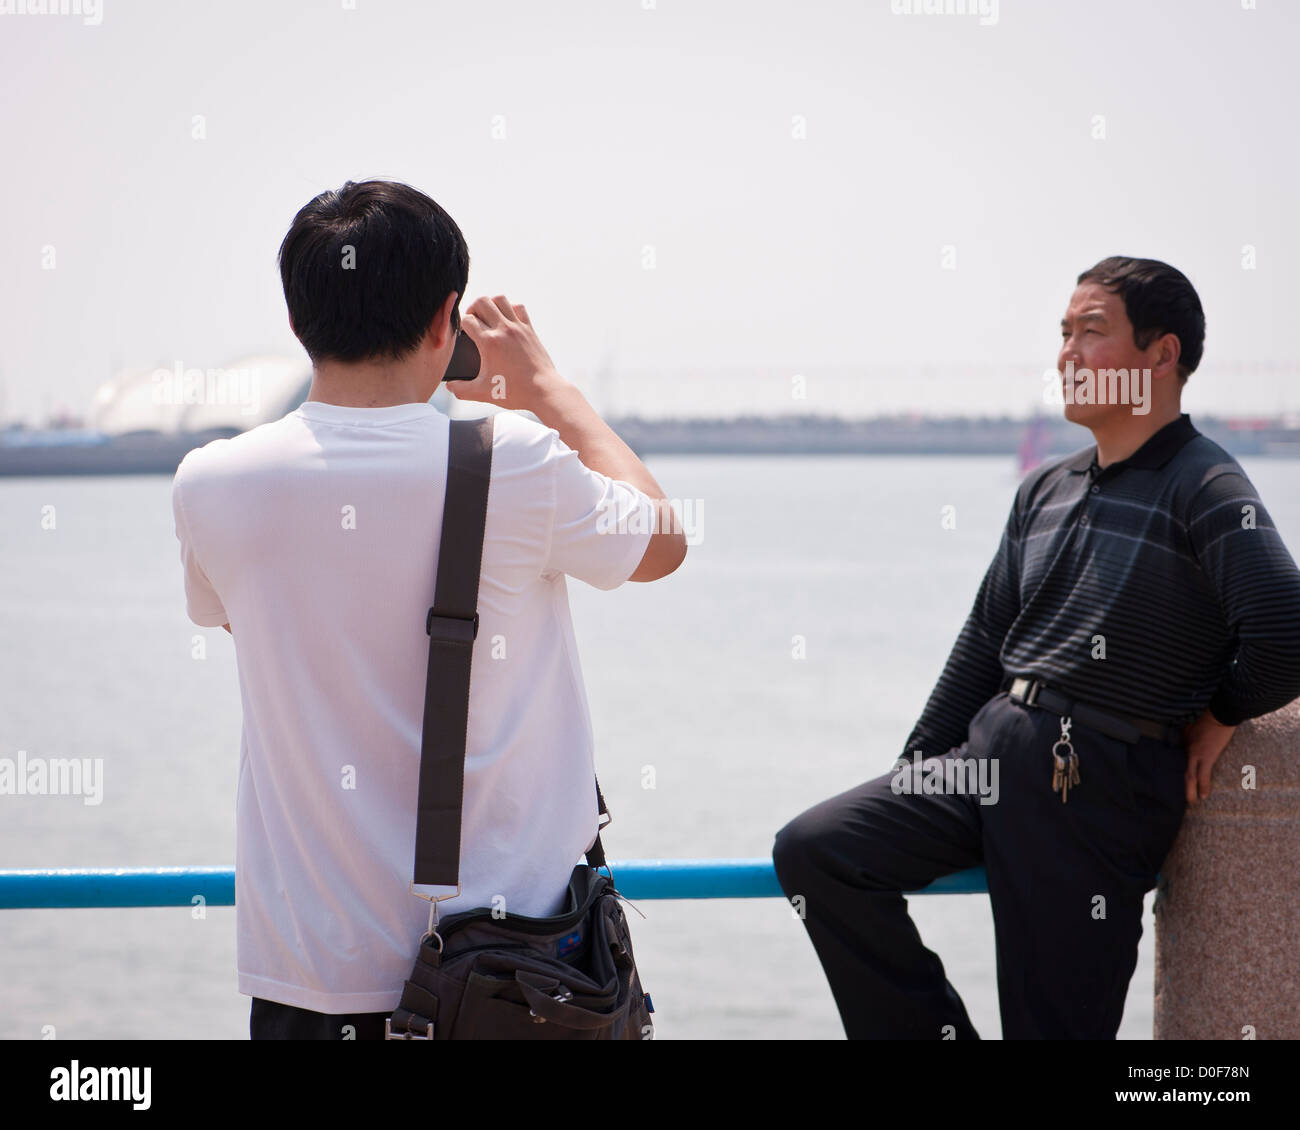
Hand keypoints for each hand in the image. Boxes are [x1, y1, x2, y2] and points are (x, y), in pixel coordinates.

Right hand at [447, 295, 569, 411]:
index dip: (461, 325)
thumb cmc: (514, 392)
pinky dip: (510, 308)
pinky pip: (519, 307)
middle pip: (482, 301)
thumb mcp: (483, 393)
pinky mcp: (530, 330)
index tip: (464, 335)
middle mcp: (504, 330)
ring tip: (488, 317)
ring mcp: (518, 328)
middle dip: (472, 308)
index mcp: (489, 342)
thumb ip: (461, 389)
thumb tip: (449, 386)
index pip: (467, 320)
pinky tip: (507, 321)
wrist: (544, 391)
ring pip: (500, 299)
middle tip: (473, 322)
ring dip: (491, 304)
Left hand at [1181, 707, 1235, 804]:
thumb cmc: (1207, 721)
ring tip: (1192, 801)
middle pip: (1184, 772)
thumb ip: (1185, 739)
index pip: (1177, 762)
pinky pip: (1204, 774)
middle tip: (1185, 800)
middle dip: (1184, 787)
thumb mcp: (1189, 729)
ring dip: (1191, 789)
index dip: (1176, 774)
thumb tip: (1184, 747)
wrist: (1220, 715)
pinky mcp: (1209, 756)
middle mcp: (1189, 751)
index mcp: (1185, 745)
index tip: (1175, 785)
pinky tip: (1203, 795)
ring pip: (1191, 775)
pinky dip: (1203, 785)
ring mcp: (1198, 754)